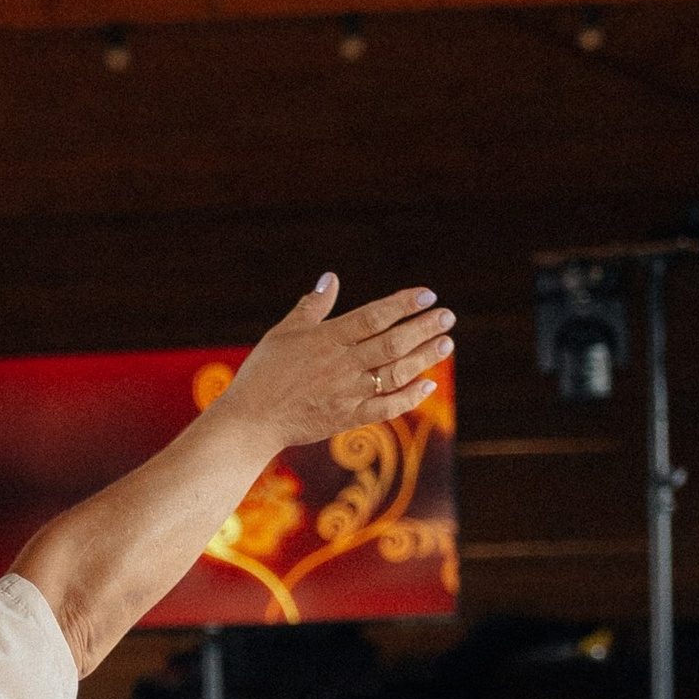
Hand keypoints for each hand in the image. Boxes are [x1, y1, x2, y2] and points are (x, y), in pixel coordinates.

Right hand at [221, 277, 455, 454]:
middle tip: (448, 317)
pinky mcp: (348, 418)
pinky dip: (409, 397)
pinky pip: (387, 408)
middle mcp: (341, 364)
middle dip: (423, 328)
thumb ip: (313, 306)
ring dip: (424, 357)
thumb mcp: (284, 332)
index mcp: (326, 339)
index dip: (403, 304)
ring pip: (395, 372)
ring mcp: (347, 393)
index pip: (373, 316)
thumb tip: (331, 278)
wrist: (250, 420)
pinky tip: (428, 384)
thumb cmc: (264, 373)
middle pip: (392, 342)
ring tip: (446, 343)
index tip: (427, 295)